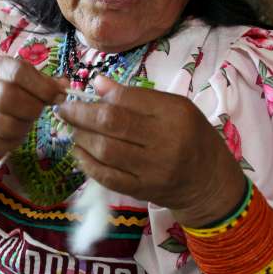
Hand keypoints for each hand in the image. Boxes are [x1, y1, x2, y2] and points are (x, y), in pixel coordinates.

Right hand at [0, 56, 66, 158]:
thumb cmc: (7, 92)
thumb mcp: (24, 79)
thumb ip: (45, 82)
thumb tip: (64, 87)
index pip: (19, 72)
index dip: (43, 86)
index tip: (57, 96)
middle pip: (9, 98)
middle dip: (33, 108)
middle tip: (39, 110)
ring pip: (7, 125)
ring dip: (25, 126)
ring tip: (26, 120)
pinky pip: (3, 144)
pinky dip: (16, 141)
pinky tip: (16, 133)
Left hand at [55, 75, 245, 226]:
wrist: (209, 182)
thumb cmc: (190, 137)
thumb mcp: (173, 108)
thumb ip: (135, 96)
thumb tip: (97, 83)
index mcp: (174, 114)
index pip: (127, 99)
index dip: (98, 96)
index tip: (77, 94)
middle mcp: (165, 141)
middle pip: (112, 123)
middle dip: (80, 114)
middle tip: (63, 110)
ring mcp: (153, 169)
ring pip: (105, 150)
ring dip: (81, 137)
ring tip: (72, 129)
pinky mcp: (142, 190)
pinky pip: (106, 176)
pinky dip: (86, 163)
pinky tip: (78, 152)